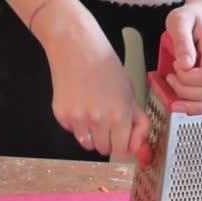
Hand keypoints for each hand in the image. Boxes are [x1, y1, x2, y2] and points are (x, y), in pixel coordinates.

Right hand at [30, 1, 150, 160]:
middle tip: (106, 119)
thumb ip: (139, 124)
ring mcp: (78, 119)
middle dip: (107, 139)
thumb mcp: (131, 93)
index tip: (120, 141)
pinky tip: (79, 103)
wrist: (77, 48)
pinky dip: (76, 123)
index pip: (121, 152)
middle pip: (103, 150)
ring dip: (91, 134)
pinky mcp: (62, 116)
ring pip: (86, 144)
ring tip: (92, 111)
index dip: (122, 148)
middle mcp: (98, 120)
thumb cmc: (106, 67)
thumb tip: (137, 150)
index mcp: (120, 115)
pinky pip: (72, 132)